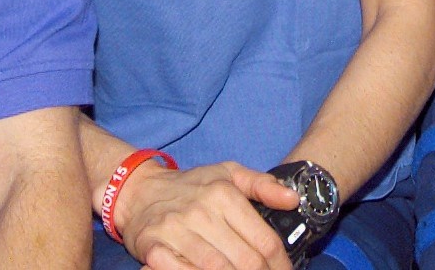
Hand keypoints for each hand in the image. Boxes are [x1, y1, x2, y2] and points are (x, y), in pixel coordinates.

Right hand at [108, 161, 296, 269]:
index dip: (280, 263)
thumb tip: (294, 199)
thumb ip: (263, 185)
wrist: (140, 191)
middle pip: (245, 260)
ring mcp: (176, 232)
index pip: (264, 240)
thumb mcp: (228, 173)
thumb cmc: (191, 186)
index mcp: (224, 194)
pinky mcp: (154, 249)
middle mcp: (201, 212)